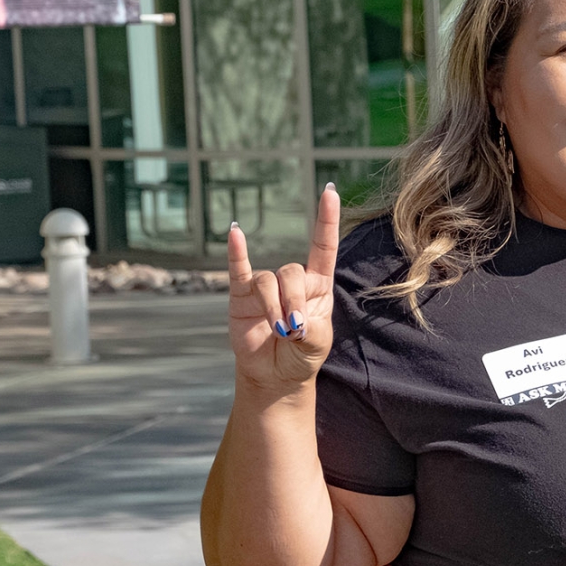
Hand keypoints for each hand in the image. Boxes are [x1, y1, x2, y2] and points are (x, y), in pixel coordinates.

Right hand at [227, 186, 339, 393]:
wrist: (275, 374)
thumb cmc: (301, 355)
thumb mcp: (317, 344)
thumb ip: (311, 327)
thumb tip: (291, 317)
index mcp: (319, 285)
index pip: (324, 247)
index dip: (327, 220)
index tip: (330, 191)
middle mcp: (293, 280)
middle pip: (292, 272)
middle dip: (293, 302)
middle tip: (293, 330)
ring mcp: (266, 285)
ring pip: (268, 282)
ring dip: (273, 307)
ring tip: (278, 332)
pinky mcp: (242, 294)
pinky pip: (239, 269)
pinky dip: (237, 252)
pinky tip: (235, 232)